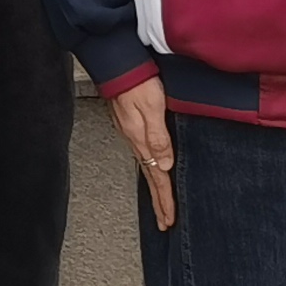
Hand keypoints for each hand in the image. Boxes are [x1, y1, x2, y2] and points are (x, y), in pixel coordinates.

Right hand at [108, 80, 174, 226]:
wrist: (116, 63)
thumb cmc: (136, 81)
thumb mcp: (152, 108)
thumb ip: (158, 137)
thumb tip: (165, 166)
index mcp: (141, 140)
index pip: (156, 177)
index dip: (164, 199)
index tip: (169, 219)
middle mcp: (135, 140)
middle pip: (150, 177)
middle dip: (158, 201)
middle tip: (165, 221)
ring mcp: (131, 133)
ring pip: (146, 167)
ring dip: (155, 188)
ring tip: (160, 203)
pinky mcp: (130, 124)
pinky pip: (142, 154)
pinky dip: (148, 169)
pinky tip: (151, 168)